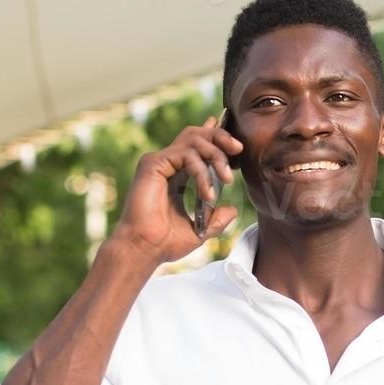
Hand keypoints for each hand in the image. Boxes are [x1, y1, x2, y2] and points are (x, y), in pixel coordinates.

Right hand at [108, 116, 242, 265]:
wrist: (145, 249)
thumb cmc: (166, 242)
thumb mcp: (201, 230)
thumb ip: (217, 218)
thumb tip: (233, 210)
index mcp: (177, 175)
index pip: (197, 147)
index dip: (216, 137)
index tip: (236, 144)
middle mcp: (168, 164)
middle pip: (197, 135)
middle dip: (221, 137)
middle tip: (238, 150)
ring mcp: (159, 162)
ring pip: (194, 139)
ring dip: (216, 155)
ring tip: (227, 178)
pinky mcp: (153, 164)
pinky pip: (186, 155)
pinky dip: (202, 172)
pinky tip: (207, 193)